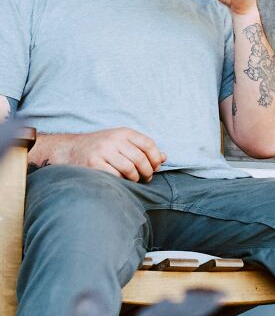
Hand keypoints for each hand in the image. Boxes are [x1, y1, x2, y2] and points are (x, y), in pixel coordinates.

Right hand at [32, 128, 165, 181]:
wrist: (69, 150)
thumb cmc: (100, 148)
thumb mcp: (121, 142)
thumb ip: (141, 148)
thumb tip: (164, 157)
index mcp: (123, 132)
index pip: (148, 144)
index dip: (156, 158)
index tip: (156, 167)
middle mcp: (113, 140)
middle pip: (141, 158)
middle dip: (147, 171)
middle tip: (146, 178)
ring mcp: (102, 152)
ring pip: (130, 169)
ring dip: (136, 178)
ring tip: (135, 180)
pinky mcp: (93, 165)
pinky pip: (115, 176)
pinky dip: (121, 182)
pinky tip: (121, 182)